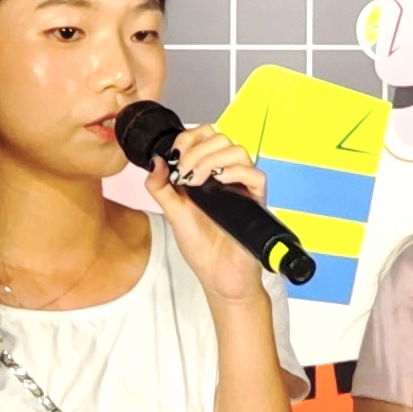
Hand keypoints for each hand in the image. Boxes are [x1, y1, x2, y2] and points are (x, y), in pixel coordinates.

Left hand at [140, 121, 271, 304]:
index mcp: (206, 173)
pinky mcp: (256, 200)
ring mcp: (242, 186)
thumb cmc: (200, 247)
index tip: (175, 153)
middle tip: (184, 172)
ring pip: (237, 151)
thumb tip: (156, 160)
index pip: (205, 136)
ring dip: (211, 159)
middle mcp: (225, 175)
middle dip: (197, 150)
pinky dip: (236, 172)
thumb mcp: (172, 213)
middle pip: (220, 138)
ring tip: (196, 181)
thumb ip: (159, 187)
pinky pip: (255, 174)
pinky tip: (219, 182)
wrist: (218, 275)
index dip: (189, 137)